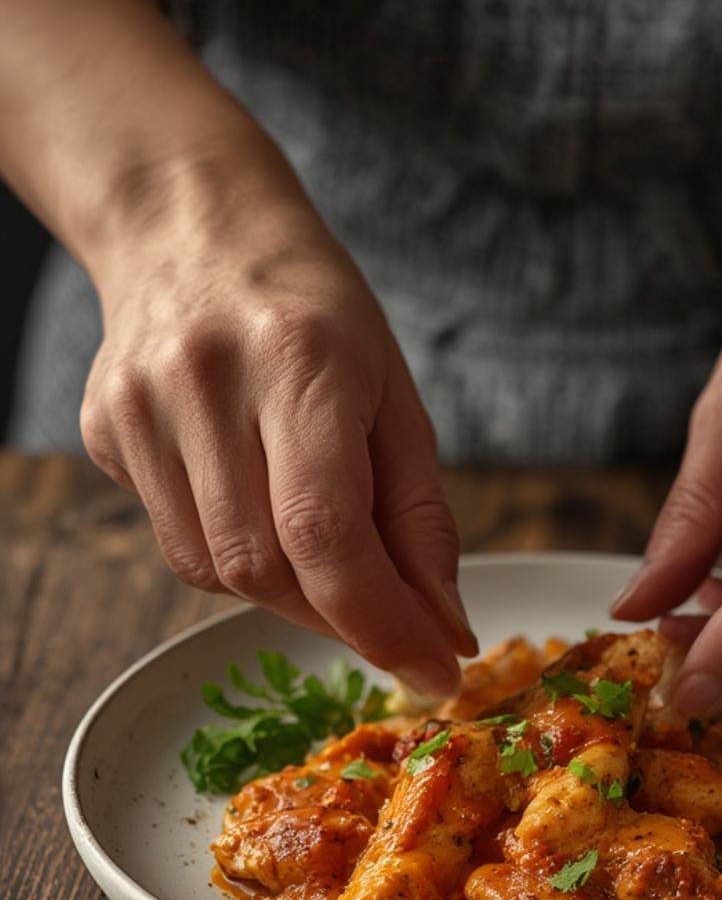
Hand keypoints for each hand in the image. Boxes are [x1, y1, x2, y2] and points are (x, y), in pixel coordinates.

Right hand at [80, 159, 474, 695]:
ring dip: (287, 593)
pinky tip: (255, 505)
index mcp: (300, 358)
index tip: (432, 674)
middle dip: (339, 616)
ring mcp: (139, 408)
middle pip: (265, 566)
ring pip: (215, 571)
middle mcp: (205, 381)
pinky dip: (235, 558)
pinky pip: (177, 543)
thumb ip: (421, 520)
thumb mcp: (395, 398)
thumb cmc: (315, 312)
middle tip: (386, 619)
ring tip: (321, 549)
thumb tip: (442, 630)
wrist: (192, 225)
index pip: (328, 535)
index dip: (382, 624)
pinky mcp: (103, 431)